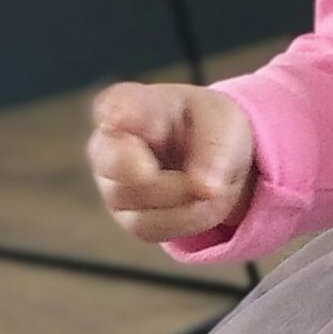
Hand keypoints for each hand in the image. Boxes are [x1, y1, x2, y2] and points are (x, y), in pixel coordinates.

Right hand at [87, 81, 256, 242]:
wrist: (214, 158)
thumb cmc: (208, 126)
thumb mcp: (223, 123)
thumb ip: (214, 148)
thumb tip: (205, 188)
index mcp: (131, 104)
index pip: (114, 106)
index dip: (117, 114)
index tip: (121, 119)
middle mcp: (108, 145)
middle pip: (116, 166)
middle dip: (163, 181)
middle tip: (201, 185)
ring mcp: (112, 185)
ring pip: (137, 206)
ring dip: (187, 202)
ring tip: (212, 187)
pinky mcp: (127, 217)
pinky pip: (151, 229)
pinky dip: (187, 221)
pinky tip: (201, 204)